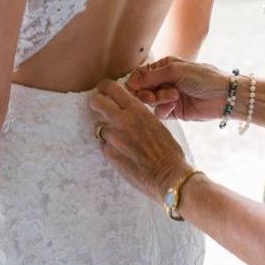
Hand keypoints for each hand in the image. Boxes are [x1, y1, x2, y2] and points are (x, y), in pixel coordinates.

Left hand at [89, 80, 194, 202]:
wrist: (169, 176)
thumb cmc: (169, 151)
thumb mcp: (155, 123)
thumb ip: (138, 114)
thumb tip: (126, 111)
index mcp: (136, 109)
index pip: (109, 87)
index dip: (104, 88)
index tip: (105, 92)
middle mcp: (121, 120)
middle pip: (95, 102)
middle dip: (97, 104)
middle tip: (104, 111)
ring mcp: (113, 138)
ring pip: (98, 126)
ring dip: (107, 131)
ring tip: (122, 140)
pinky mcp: (109, 154)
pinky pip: (103, 145)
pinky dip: (110, 147)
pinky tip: (123, 154)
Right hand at [126, 56, 229, 120]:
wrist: (223, 96)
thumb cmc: (203, 77)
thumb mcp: (175, 71)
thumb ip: (151, 76)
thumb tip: (129, 82)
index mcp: (164, 67)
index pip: (140, 74)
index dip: (135, 82)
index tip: (134, 87)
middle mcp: (164, 81)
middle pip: (142, 89)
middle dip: (146, 92)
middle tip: (152, 96)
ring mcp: (168, 97)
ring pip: (150, 102)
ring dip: (158, 100)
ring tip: (172, 98)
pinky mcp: (174, 111)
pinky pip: (159, 112)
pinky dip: (163, 110)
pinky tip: (173, 107)